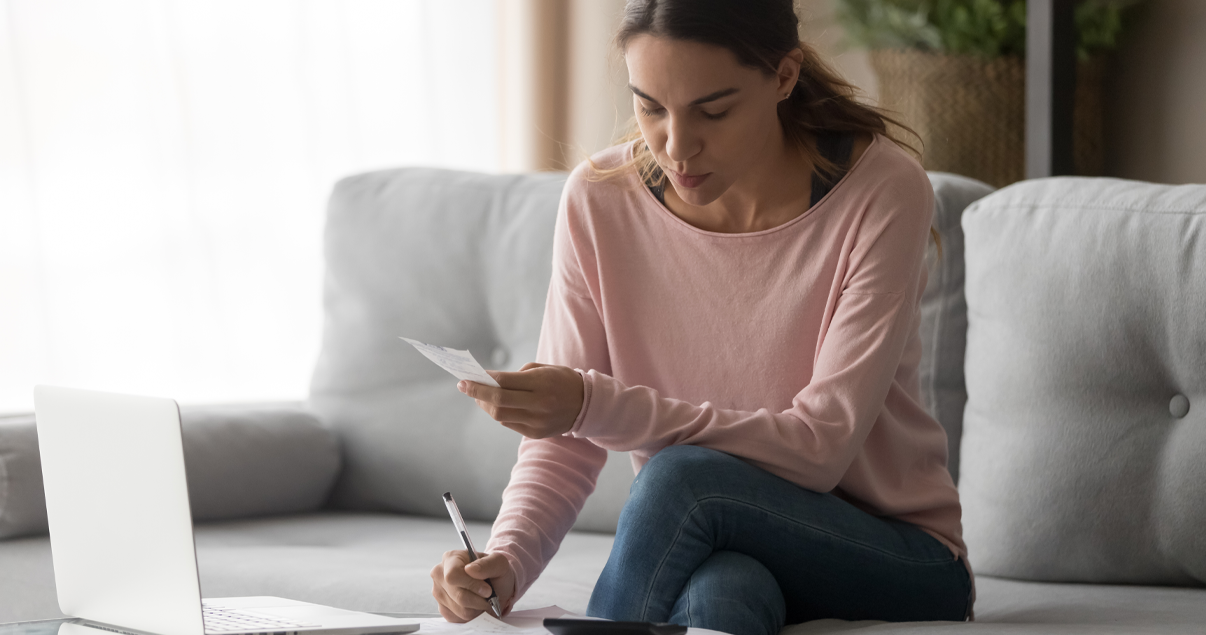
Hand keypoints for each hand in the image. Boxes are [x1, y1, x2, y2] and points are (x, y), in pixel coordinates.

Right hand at [430, 550, 516, 621]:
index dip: (471, 585)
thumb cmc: (494, 571)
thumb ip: (487, 564)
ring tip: (483, 599)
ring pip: (460, 610)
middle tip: (489, 596)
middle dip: (479, 600)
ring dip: (477, 608)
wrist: (495, 584)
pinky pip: (459, 619)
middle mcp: (440, 575)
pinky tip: (475, 605)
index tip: (487, 590)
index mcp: (450, 558)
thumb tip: (470, 570)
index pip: (453, 575)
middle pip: (458, 596)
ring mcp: (439, 593)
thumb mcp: (498, 562)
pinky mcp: (442, 609)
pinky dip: (472, 615)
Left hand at [459, 362, 584, 438]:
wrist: (587, 404)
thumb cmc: (561, 380)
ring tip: (479, 397)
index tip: (466, 378)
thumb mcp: (543, 369)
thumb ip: (516, 376)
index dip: (481, 381)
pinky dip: (499, 413)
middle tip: (464, 387)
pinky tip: (496, 406)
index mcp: (541, 383)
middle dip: (477, 394)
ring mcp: (538, 421)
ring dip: (485, 405)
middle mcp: (539, 404)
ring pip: (500, 415)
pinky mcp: (536, 433)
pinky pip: (509, 424)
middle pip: (498, 402)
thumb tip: (488, 383)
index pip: (502, 383)